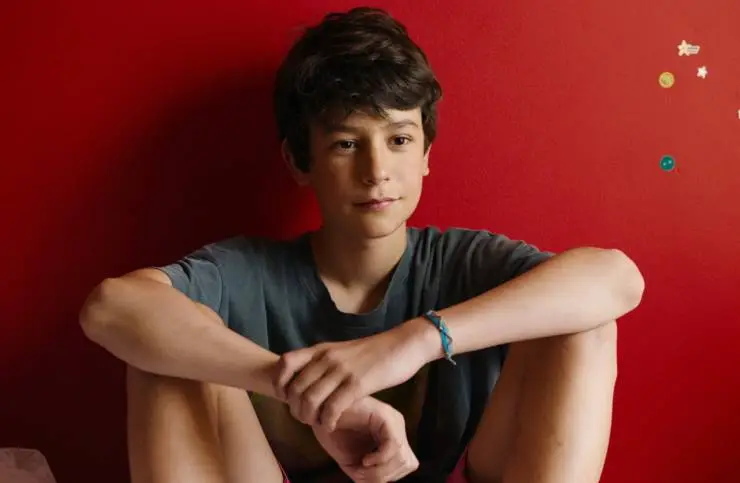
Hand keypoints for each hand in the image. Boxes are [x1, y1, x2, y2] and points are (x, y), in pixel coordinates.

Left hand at [276, 319, 435, 428]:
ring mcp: (342, 370)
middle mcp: (327, 358)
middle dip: (295, 409)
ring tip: (318, 424)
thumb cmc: (374, 352)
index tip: (287, 397)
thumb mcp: (342, 351)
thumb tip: (307, 377)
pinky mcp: (357, 384)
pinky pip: (332, 408)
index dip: (279, 383)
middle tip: (304, 418)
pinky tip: (332, 425)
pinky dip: (327, 421)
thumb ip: (324, 361)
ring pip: (310, 400)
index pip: (285, 363)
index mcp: (322, 349)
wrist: (402, 345)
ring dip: (309, 418)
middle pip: (295, 388)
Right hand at [312, 397, 418, 481]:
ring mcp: (393, 420)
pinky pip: (393, 446)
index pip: (407, 464)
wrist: (318, 413)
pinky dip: (379, 459)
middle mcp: (397, 426)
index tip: (365, 475)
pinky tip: (364, 460)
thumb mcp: (355, 462)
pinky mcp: (385, 416)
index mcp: (393, 435)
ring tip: (361, 467)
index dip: (388, 476)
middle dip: (383, 476)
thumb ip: (371, 475)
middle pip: (407, 463)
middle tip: (361, 473)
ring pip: (402, 458)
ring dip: (379, 471)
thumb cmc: (334, 434)